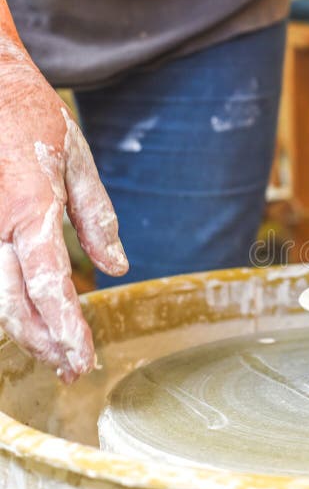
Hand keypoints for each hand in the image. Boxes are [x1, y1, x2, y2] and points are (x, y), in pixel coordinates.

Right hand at [0, 38, 127, 381]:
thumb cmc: (34, 117)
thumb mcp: (78, 161)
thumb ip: (96, 216)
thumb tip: (116, 267)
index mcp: (29, 208)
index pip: (49, 283)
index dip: (66, 326)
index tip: (83, 358)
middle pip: (16, 303)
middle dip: (45, 343)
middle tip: (73, 371)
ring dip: (27, 331)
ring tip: (56, 357)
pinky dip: (12, 303)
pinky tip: (31, 320)